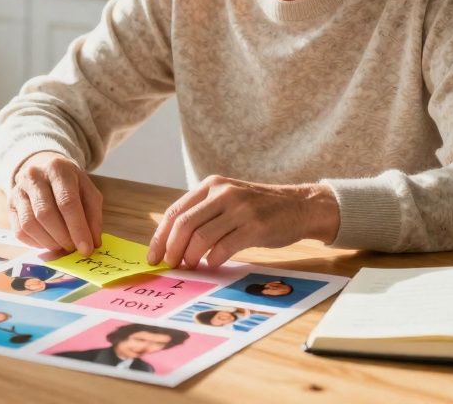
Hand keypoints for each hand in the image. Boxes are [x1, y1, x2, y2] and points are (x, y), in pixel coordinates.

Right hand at [7, 152, 102, 255]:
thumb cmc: (70, 184)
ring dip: (49, 242)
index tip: (86, 248)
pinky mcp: (10, 205)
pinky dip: (36, 243)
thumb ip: (93, 216)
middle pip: (46, 214)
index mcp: (58, 169)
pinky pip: (19, 231)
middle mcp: (34, 176)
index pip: (67, 202)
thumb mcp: (88, 191)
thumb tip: (92, 243)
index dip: (78, 228)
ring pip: (30, 224)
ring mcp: (18, 190)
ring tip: (62, 246)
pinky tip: (48, 243)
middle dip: (63, 237)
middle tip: (73, 249)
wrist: (44, 170)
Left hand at [146, 175, 339, 268]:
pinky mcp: (254, 226)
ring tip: (190, 267)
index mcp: (211, 186)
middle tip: (170, 266)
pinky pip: (224, 247)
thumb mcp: (227, 200)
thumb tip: (172, 243)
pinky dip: (213, 259)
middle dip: (171, 249)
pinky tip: (213, 264)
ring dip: (190, 257)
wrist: (299, 206)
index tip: (154, 256)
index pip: (175, 211)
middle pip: (184, 224)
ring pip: (201, 237)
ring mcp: (239, 208)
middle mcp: (223, 193)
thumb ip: (203, 214)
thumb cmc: (258, 208)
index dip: (160, 236)